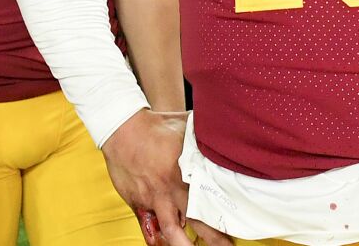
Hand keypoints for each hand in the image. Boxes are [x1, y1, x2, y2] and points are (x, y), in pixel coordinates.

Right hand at [101, 111, 231, 245]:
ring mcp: (155, 196)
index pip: (211, 196)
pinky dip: (156, 237)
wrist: (122, 128)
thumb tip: (225, 132)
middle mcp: (173, 187)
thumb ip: (203, 135)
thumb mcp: (185, 126)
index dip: (224, 213)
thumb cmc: (155, 125)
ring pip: (172, 230)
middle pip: (197, 218)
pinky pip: (149, 225)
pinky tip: (163, 245)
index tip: (236, 225)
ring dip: (184, 245)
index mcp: (188, 169)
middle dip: (213, 238)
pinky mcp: (138, 201)